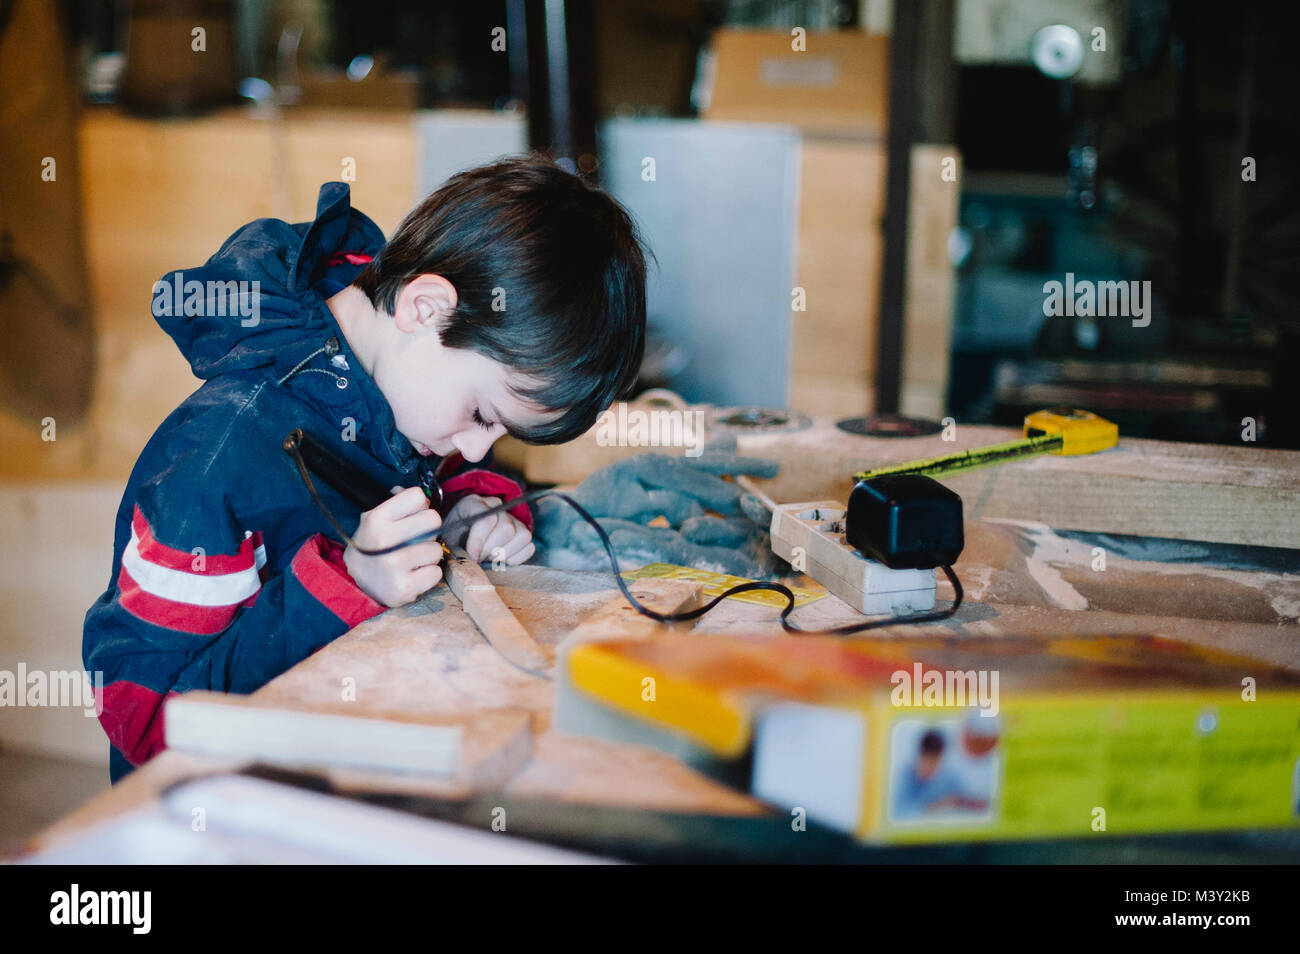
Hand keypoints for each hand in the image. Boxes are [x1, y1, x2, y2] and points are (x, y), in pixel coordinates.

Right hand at [342, 486, 444, 606]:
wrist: (355, 585)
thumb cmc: (371, 548)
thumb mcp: (374, 520)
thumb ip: (397, 503)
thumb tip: (422, 497)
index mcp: (376, 518)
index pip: (418, 496)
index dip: (419, 507)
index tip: (411, 517)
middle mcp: (384, 539)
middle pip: (433, 520)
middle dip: (427, 530)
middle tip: (414, 540)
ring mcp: (394, 565)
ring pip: (436, 549)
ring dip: (428, 555)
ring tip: (411, 560)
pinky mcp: (404, 587)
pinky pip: (436, 573)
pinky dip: (428, 574)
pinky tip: (412, 574)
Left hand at [444, 493, 534, 564]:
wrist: (459, 537)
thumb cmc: (451, 539)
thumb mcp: (444, 538)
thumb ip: (450, 544)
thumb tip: (464, 559)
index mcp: (473, 503)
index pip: (486, 519)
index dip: (480, 541)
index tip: (472, 556)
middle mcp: (496, 506)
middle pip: (506, 529)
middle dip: (491, 550)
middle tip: (479, 559)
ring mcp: (511, 517)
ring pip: (521, 535)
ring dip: (504, 554)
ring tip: (489, 558)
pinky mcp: (523, 531)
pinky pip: (529, 546)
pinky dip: (516, 558)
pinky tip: (501, 558)